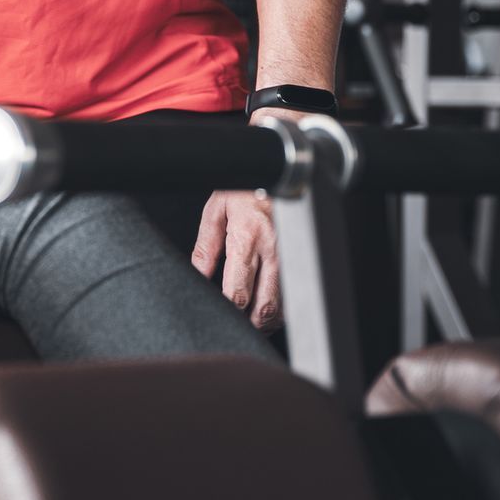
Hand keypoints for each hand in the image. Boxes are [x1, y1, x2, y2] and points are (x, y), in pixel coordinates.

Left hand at [191, 188, 280, 330]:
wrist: (278, 174)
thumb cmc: (245, 191)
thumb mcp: (215, 211)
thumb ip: (205, 247)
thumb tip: (197, 275)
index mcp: (247, 240)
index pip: (238, 291)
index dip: (228, 311)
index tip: (219, 315)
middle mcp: (273, 252)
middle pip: (263, 306)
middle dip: (248, 323)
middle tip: (234, 326)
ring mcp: (291, 258)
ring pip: (282, 306)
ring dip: (265, 320)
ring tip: (249, 321)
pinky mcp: (301, 259)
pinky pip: (294, 296)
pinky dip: (281, 310)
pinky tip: (267, 309)